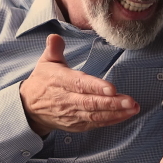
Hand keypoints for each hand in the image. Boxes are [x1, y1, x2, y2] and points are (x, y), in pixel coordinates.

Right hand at [19, 34, 139, 135]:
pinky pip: (96, 124)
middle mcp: (67, 100)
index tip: (112, 89)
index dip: (96, 87)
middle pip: (91, 103)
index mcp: (61, 81)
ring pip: (96, 116)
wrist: (30, 107)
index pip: (80, 84)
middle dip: (112, 103)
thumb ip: (54, 49)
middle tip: (130, 101)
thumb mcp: (46, 62)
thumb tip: (55, 37)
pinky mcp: (76, 124)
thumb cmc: (43, 81)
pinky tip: (125, 115)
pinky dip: (111, 121)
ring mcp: (72, 114)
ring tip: (133, 108)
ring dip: (116, 113)